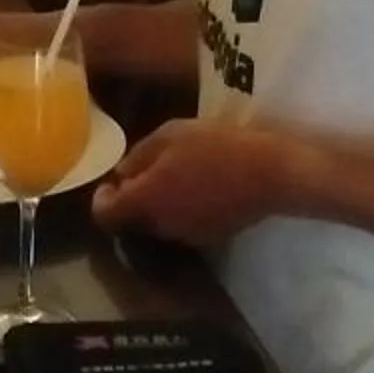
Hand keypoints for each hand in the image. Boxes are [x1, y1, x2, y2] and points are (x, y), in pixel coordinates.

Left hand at [90, 119, 309, 246]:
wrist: (271, 174)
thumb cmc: (217, 147)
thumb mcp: (171, 135)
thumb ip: (139, 156)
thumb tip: (122, 174)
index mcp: (144, 201)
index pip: (104, 216)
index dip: (102, 200)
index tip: (111, 184)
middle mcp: (160, 226)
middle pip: (132, 220)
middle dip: (133, 199)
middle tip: (148, 172)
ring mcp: (186, 235)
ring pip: (158, 223)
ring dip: (158, 204)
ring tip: (177, 176)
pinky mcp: (210, 237)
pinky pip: (183, 225)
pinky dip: (182, 210)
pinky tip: (200, 188)